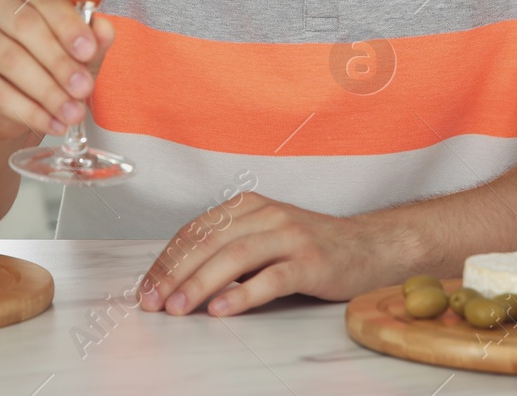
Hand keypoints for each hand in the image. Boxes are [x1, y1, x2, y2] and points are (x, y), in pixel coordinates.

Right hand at [0, 0, 115, 142]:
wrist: (10, 101)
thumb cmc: (49, 64)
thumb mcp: (80, 52)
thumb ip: (94, 40)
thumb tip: (104, 30)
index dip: (68, 24)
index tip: (88, 50)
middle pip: (25, 26)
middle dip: (59, 61)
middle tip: (83, 88)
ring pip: (10, 60)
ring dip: (47, 91)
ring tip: (72, 112)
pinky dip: (27, 111)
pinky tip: (50, 123)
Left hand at [136, 192, 400, 316]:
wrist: (370, 246)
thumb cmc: (311, 247)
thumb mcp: (264, 237)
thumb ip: (228, 250)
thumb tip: (179, 280)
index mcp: (248, 206)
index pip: (196, 231)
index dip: (167, 259)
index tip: (146, 286)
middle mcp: (267, 214)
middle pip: (210, 243)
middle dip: (175, 273)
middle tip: (152, 301)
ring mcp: (290, 235)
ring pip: (236, 257)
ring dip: (201, 283)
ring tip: (179, 308)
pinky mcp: (312, 261)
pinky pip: (272, 277)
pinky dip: (244, 294)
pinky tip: (223, 310)